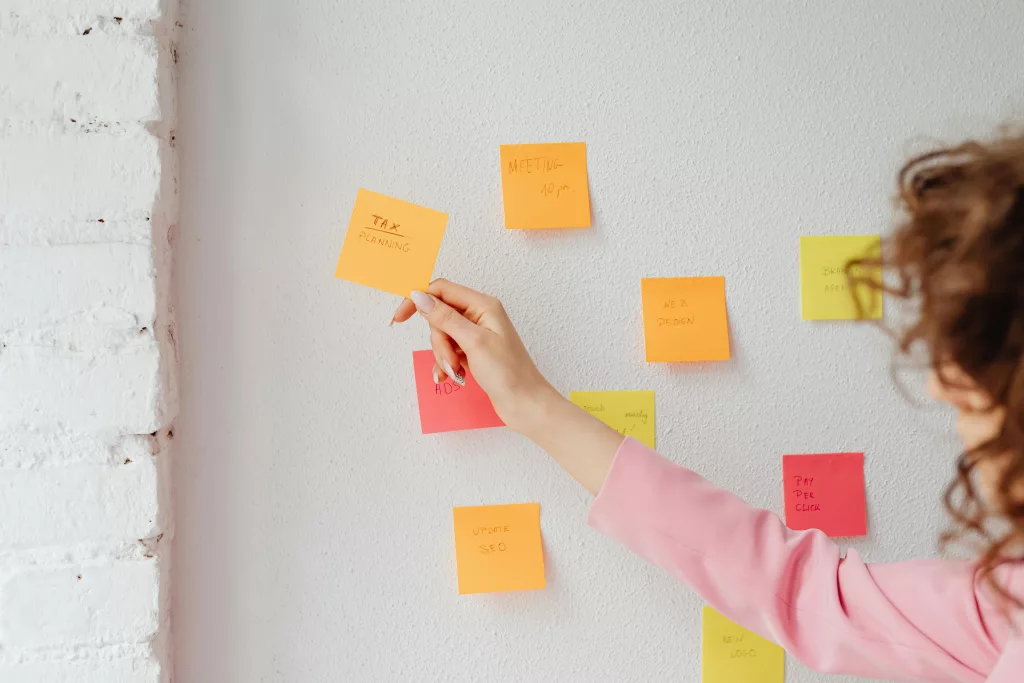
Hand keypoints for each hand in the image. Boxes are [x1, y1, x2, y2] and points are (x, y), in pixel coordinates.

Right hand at [391, 279, 557, 432]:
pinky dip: (446, 363)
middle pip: (439, 315)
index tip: (399, 318)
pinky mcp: (474, 351)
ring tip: (457, 371)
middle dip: (438, 340)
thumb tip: (420, 296)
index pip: (441, 290)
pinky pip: (449, 350)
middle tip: (452, 359)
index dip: (419, 300)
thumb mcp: (473, 342)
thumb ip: (445, 317)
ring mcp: (477, 334)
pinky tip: (451, 376)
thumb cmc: (509, 373)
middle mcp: (480, 315)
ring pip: (442, 335)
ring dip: (444, 355)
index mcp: (483, 305)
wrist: (525, 404)